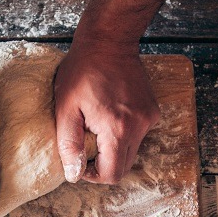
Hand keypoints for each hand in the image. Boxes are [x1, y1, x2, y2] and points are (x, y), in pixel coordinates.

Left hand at [53, 39, 159, 184]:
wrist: (109, 41)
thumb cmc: (82, 71)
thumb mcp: (65, 108)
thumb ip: (69, 144)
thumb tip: (73, 175)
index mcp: (117, 129)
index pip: (112, 174)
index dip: (93, 175)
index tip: (80, 161)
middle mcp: (139, 126)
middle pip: (124, 167)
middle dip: (103, 164)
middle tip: (85, 147)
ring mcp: (149, 118)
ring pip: (131, 151)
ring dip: (113, 148)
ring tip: (95, 127)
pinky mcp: (152, 110)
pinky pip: (138, 135)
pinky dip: (123, 134)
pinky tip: (109, 115)